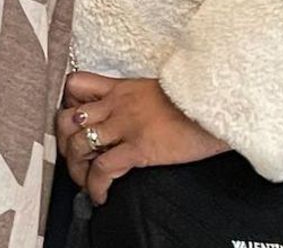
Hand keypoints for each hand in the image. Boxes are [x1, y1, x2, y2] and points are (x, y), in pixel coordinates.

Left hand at [57, 73, 228, 204]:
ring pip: (78, 144)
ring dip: (75, 168)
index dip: (66, 104)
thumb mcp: (161, 90)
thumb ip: (140, 99)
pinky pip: (103, 168)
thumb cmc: (198, 100)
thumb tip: (136, 115)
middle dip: (62, 141)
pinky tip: (100, 196)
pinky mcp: (139, 147)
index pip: (76, 86)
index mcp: (121, 87)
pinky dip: (95, 186)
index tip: (73, 122)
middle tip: (73, 157)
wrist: (220, 104)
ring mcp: (126, 125)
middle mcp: (117, 104)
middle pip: (67, 118)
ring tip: (84, 182)